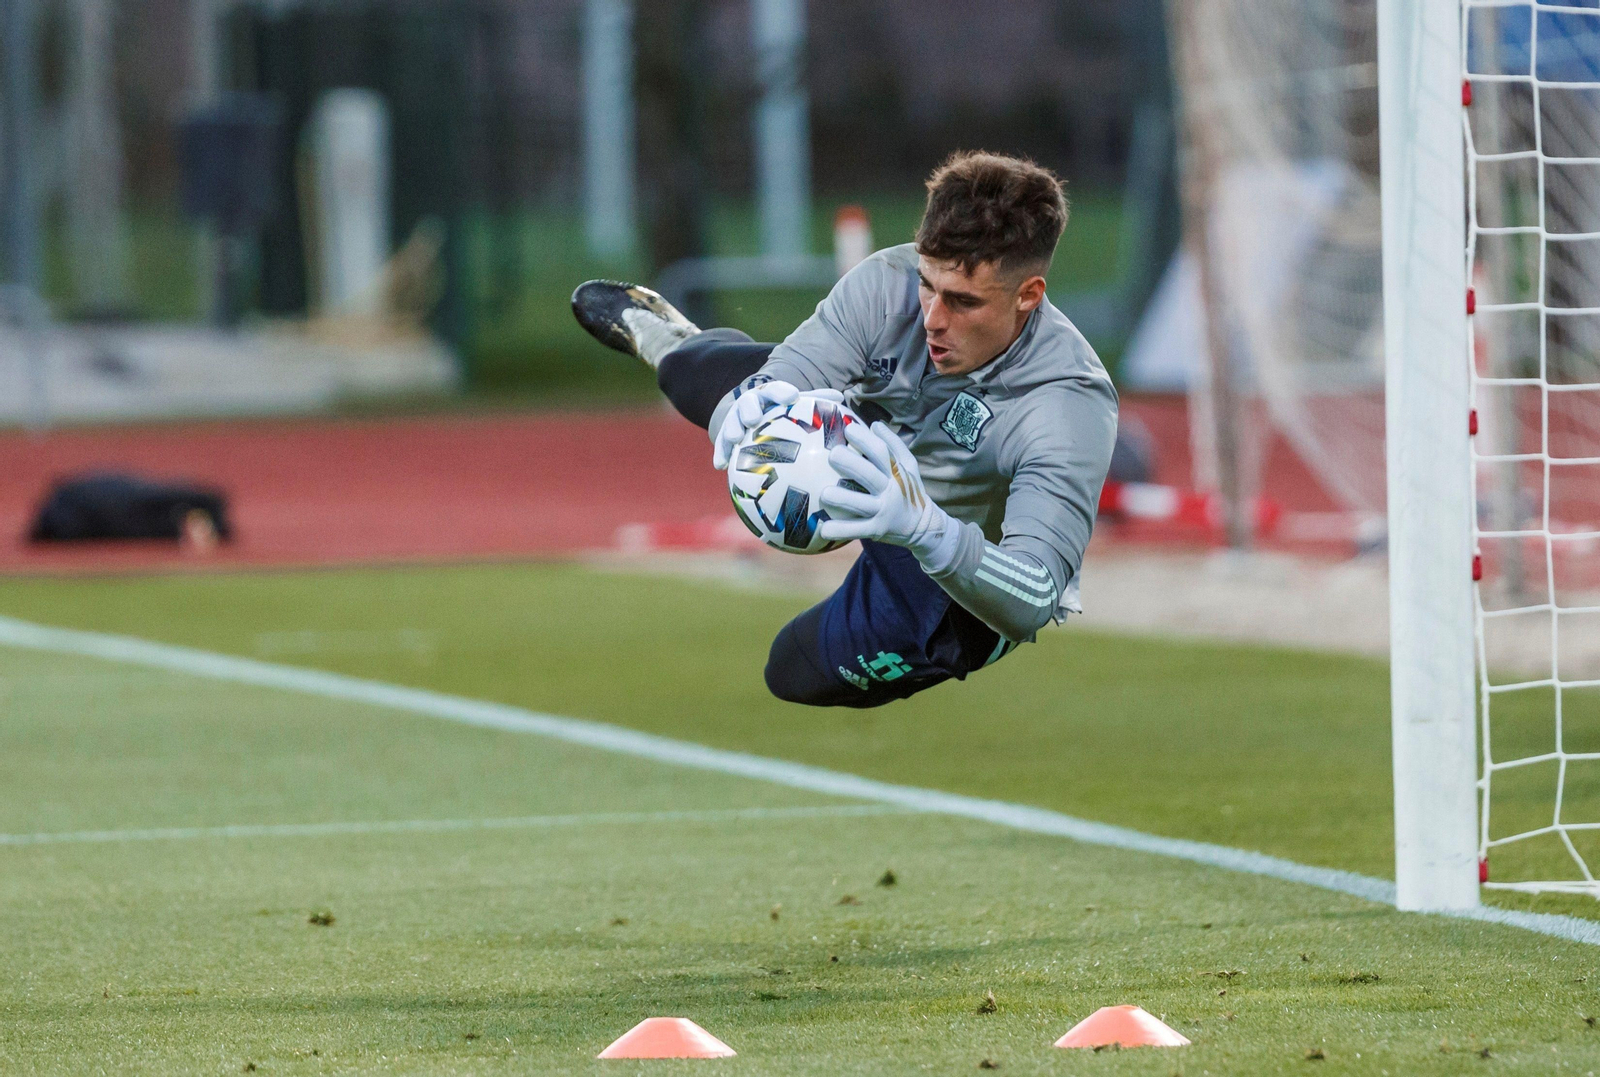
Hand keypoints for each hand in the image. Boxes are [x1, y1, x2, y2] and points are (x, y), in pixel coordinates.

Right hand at [712, 380, 842, 469]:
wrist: (751, 415)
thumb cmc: (781, 413)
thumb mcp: (794, 406)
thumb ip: (814, 402)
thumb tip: (841, 399)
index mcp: (769, 396)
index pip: (776, 390)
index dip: (782, 392)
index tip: (791, 396)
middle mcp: (750, 404)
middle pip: (748, 403)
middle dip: (750, 408)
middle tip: (754, 418)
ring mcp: (735, 419)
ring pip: (731, 422)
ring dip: (731, 429)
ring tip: (733, 438)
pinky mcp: (724, 436)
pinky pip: (721, 445)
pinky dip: (720, 453)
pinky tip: (720, 466)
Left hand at [818, 421, 949, 553]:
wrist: (922, 527)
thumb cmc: (909, 490)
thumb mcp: (909, 466)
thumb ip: (894, 445)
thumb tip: (874, 425)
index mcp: (896, 472)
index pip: (881, 452)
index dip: (864, 439)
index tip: (848, 429)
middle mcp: (890, 491)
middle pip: (869, 475)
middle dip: (850, 464)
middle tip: (833, 455)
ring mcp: (883, 512)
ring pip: (861, 504)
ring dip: (842, 499)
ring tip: (825, 494)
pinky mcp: (876, 530)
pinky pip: (856, 530)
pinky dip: (840, 530)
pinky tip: (823, 529)